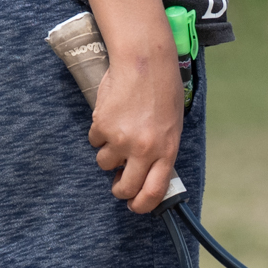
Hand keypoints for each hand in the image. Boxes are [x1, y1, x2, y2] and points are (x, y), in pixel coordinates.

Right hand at [90, 49, 184, 213]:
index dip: (142, 205)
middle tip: (118, 185)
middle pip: (125, 187)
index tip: (135, 206)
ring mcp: (121, 139)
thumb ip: (161, 149)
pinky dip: (99, 131)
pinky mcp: (102, 126)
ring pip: (105, 163)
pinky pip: (95, 140)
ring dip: (108, 153)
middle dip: (119, 190)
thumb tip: (148, 170)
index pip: (154, 191)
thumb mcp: (172, 124)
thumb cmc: (162, 88)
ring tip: (118, 131)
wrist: (144, 60)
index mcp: (167, 150)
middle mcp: (144, 149)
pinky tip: (111, 114)